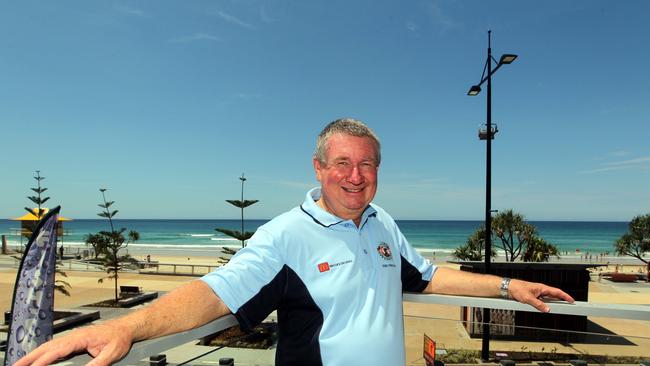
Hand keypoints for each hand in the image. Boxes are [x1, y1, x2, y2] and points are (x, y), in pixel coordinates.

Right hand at [13, 322, 132, 365]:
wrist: (127, 328)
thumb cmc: (120, 338)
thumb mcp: (111, 353)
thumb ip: (97, 364)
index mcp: (81, 337)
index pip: (58, 349)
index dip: (44, 359)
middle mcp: (74, 336)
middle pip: (48, 346)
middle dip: (31, 356)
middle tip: (17, 365)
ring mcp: (74, 338)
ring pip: (49, 346)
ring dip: (34, 355)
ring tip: (21, 364)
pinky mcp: (75, 341)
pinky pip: (55, 348)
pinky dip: (43, 353)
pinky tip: (38, 360)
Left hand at [508, 279, 574, 312]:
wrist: (508, 287)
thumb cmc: (517, 288)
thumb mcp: (528, 298)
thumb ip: (538, 304)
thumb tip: (547, 309)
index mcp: (542, 288)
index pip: (557, 292)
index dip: (565, 296)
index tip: (572, 300)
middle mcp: (541, 290)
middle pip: (554, 296)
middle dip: (561, 300)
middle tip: (569, 305)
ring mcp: (537, 293)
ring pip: (548, 299)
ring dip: (553, 303)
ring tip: (559, 308)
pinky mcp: (533, 297)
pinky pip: (542, 301)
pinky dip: (545, 305)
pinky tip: (545, 309)